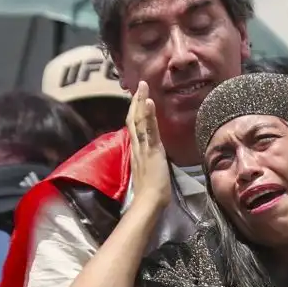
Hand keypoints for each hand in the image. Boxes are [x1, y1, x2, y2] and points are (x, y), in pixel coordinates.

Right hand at [126, 84, 171, 211]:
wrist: (149, 201)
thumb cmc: (151, 192)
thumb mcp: (149, 171)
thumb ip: (148, 161)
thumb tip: (152, 156)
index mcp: (137, 151)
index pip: (134, 127)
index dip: (135, 111)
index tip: (137, 98)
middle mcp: (137, 146)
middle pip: (134, 118)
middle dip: (136, 101)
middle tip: (140, 85)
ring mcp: (144, 147)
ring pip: (140, 120)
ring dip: (141, 101)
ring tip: (143, 86)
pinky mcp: (152, 150)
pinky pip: (149, 130)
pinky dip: (149, 115)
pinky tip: (149, 102)